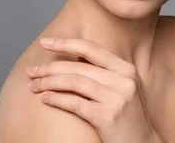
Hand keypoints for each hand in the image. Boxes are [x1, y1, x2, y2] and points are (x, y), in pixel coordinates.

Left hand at [26, 37, 162, 142]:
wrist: (143, 142)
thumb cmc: (127, 116)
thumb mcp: (121, 88)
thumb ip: (103, 72)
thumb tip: (74, 54)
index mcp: (126, 69)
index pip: (92, 49)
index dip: (66, 43)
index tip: (45, 42)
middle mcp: (124, 79)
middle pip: (79, 66)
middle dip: (50, 67)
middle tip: (31, 71)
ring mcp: (117, 98)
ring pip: (75, 82)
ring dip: (50, 83)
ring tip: (33, 86)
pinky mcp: (108, 117)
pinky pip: (76, 103)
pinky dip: (57, 99)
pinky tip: (45, 98)